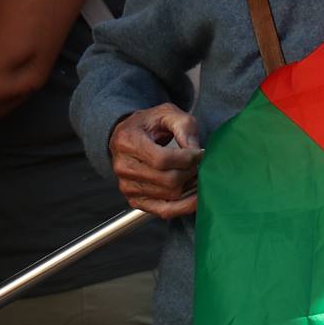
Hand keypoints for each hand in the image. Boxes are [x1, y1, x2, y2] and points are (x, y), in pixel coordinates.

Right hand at [109, 103, 203, 218]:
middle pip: (168, 180)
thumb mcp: (166, 113)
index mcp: (128, 141)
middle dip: (191, 172)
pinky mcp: (135, 200)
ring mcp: (127, 186)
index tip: (200, 154)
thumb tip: (195, 152)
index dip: (187, 159)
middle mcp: (123, 166)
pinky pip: (164, 211)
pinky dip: (184, 206)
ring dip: (189, 187)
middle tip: (199, 164)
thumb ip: (184, 127)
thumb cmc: (147, 125)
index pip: (162, 159)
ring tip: (194, 174)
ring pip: (170, 196)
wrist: (127, 137)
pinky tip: (194, 196)